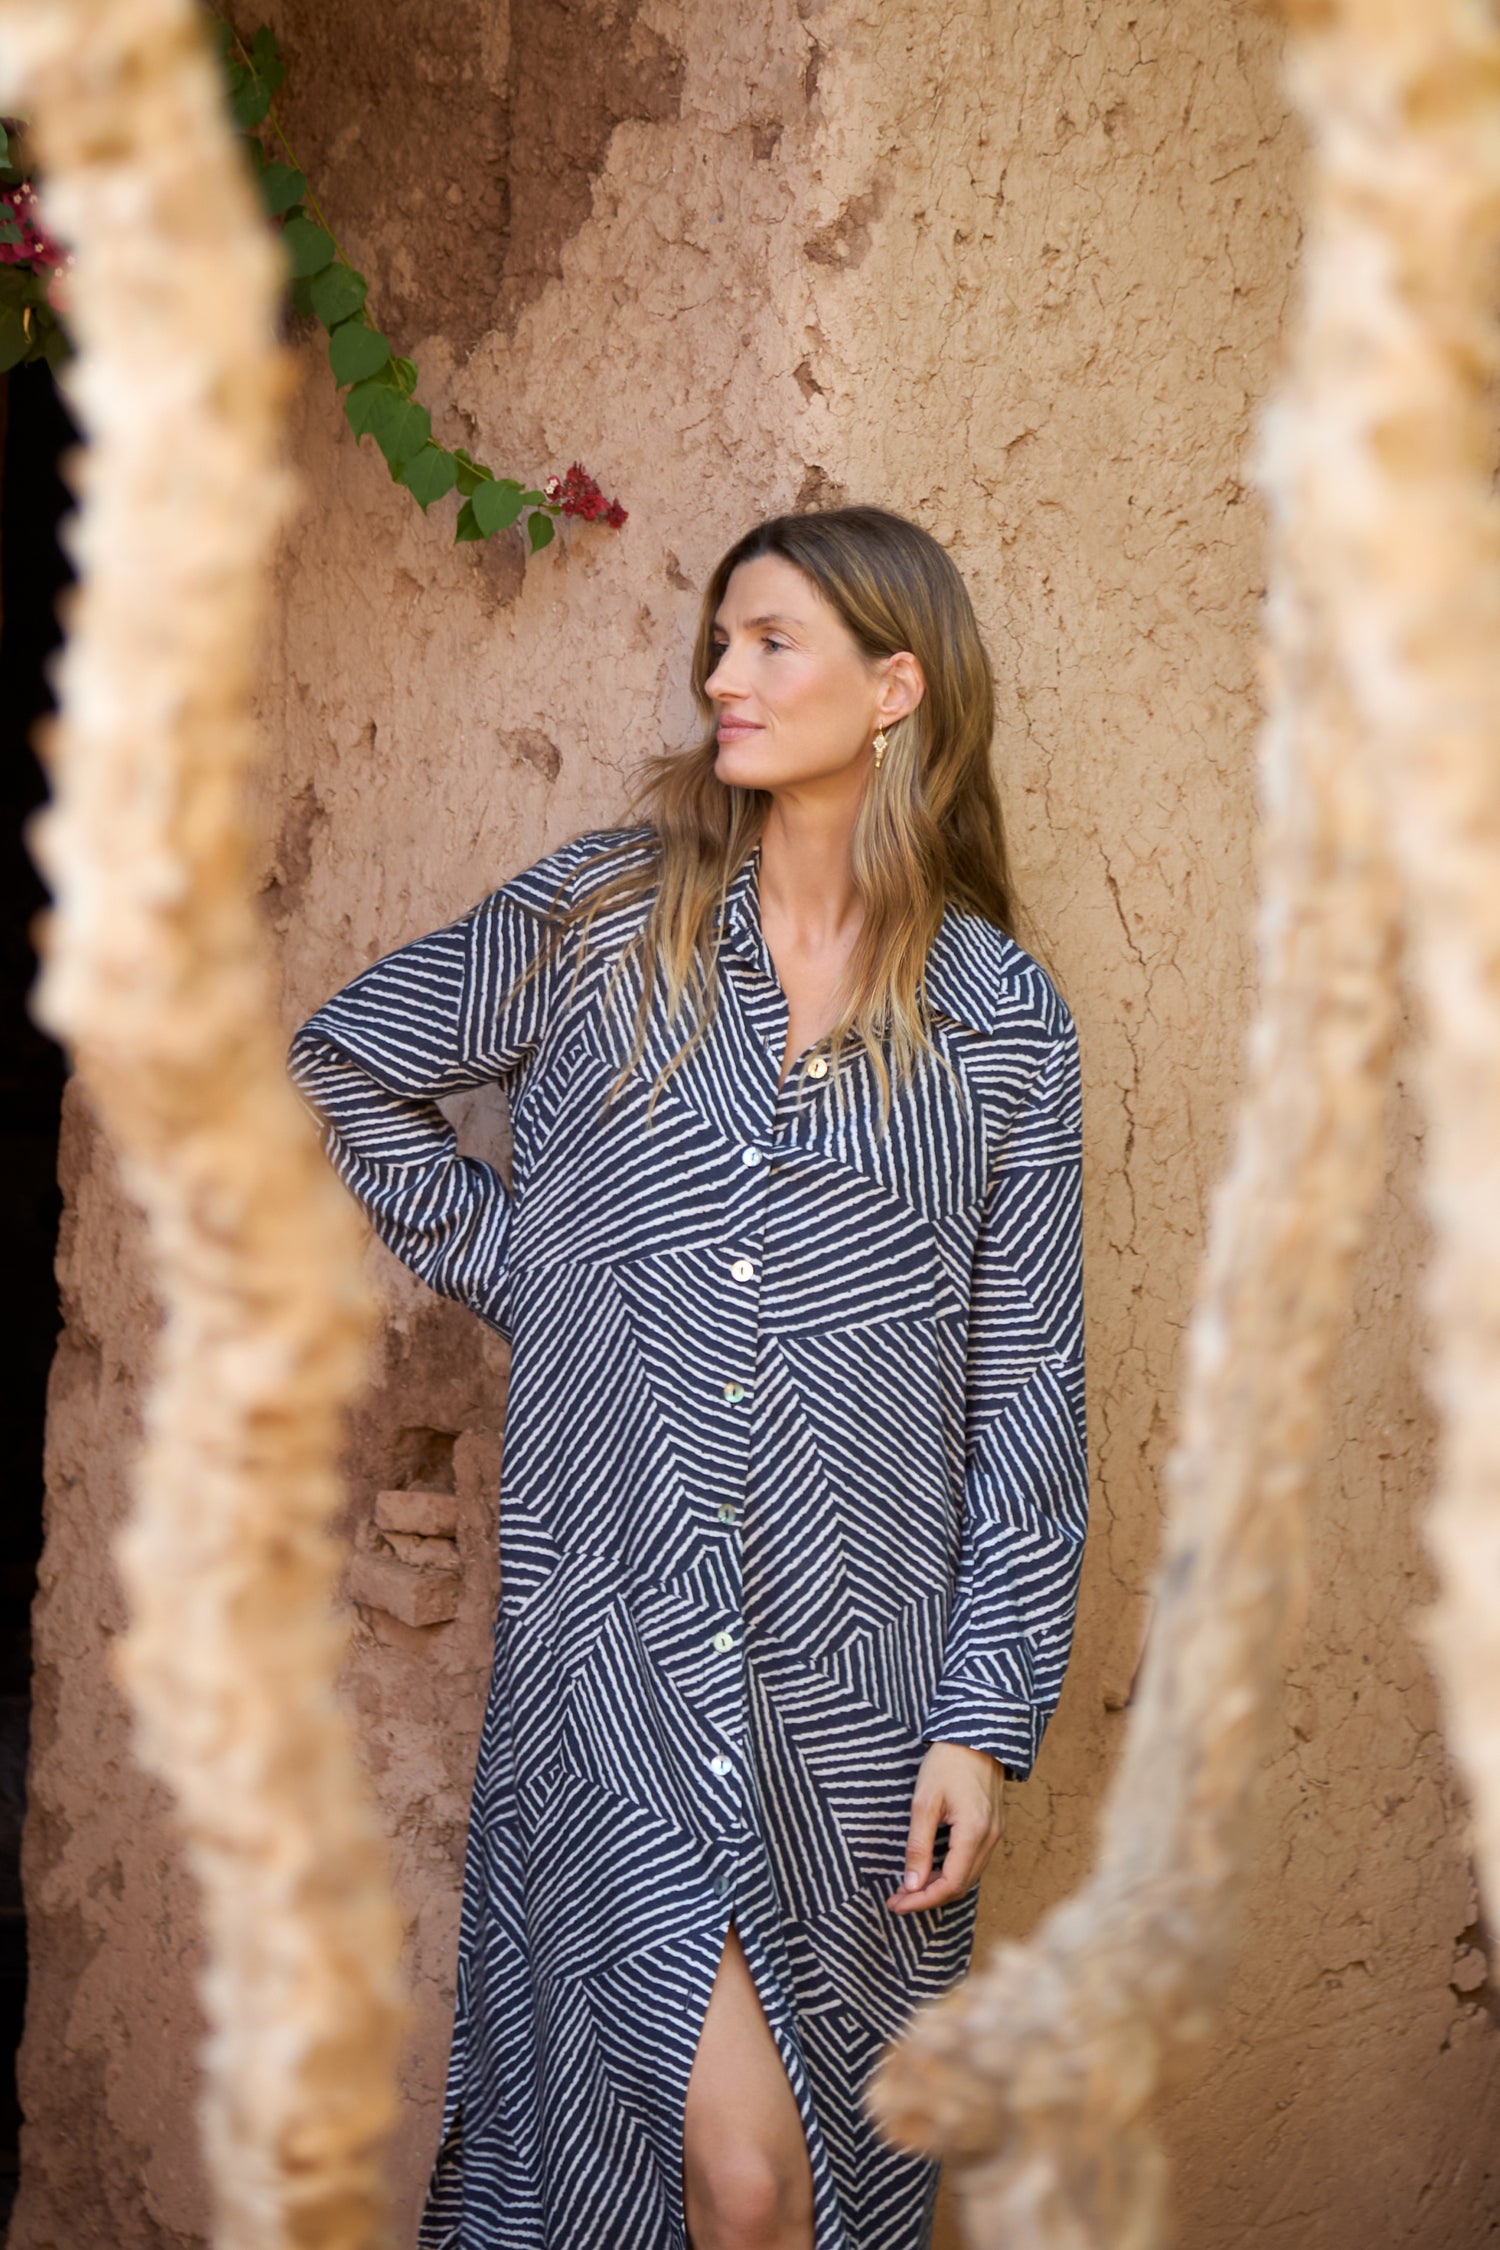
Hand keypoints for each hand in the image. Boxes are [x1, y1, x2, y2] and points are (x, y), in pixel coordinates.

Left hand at [885, 1740, 1004, 1914]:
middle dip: (927, 1898)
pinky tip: (930, 1870)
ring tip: (909, 1888)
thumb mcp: (924, 1802)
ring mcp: (995, 1834)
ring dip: (939, 1887)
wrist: (976, 1734)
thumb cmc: (948, 1763)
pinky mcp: (993, 1828)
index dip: (922, 1900)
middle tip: (897, 1899)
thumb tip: (912, 1884)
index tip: (897, 1904)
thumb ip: (918, 1845)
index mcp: (974, 1832)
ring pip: (968, 1876)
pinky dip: (951, 1872)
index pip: (950, 1884)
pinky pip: (973, 1862)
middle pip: (960, 1886)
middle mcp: (990, 1839)